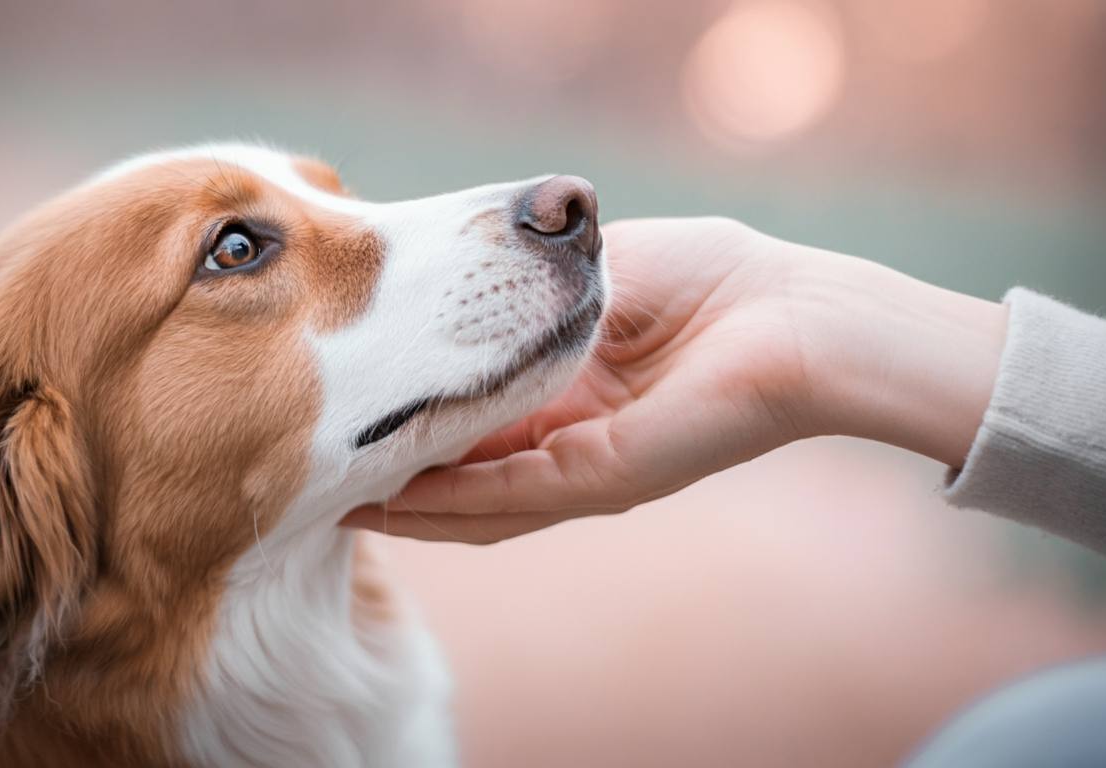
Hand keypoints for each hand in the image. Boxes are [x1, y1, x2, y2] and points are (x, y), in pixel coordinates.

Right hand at [341, 217, 1006, 542]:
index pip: (467, 415)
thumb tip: (449, 273)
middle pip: (458, 470)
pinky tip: (388, 500)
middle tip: (320, 463)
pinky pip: (502, 499)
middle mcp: (559, 437)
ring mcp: (575, 468)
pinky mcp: (595, 480)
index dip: (410, 414)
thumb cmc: (706, 277)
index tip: (350, 401)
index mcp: (558, 387)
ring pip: (468, 501)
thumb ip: (519, 285)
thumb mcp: (584, 272)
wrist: (785, 315)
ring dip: (404, 503)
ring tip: (334, 496)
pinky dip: (443, 503)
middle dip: (392, 472)